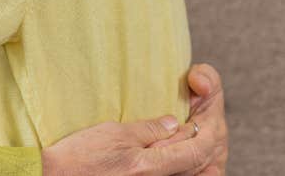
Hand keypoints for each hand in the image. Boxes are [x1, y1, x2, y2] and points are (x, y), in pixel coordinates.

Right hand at [41, 63, 227, 175]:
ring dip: (194, 154)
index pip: (196, 150)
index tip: (205, 116)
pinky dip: (179, 164)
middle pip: (195, 163)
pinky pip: (169, 174)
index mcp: (151, 165)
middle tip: (203, 121)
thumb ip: (146, 130)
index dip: (206, 132)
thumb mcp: (112, 134)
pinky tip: (175, 154)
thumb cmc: (78, 158)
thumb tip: (172, 122)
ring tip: (193, 135)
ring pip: (185, 171)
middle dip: (205, 142)